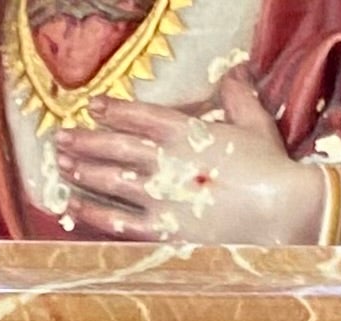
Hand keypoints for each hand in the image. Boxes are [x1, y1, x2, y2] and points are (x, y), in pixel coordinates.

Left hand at [49, 69, 327, 241]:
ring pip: (110, 183)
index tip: (92, 106)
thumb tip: (234, 70)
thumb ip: (238, 97)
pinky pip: (116, 221)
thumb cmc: (271, 168)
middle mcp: (167, 163)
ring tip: (61, 166)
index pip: (141, 117)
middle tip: (60, 138)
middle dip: (85, 142)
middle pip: (116, 149)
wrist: (280, 211)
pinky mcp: (160, 231)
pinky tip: (72, 205)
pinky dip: (91, 212)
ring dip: (82, 172)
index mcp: (189, 133)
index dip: (114, 110)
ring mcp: (160, 198)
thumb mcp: (255, 124)